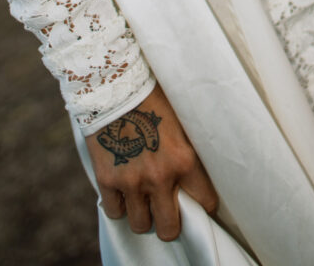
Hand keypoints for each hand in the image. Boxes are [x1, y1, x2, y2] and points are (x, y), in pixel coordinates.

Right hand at [85, 84, 217, 241]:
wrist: (116, 85)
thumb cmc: (154, 95)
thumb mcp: (182, 119)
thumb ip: (190, 146)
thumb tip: (203, 164)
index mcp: (184, 159)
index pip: (206, 202)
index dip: (204, 203)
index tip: (199, 200)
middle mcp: (159, 177)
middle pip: (169, 228)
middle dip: (170, 223)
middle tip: (169, 210)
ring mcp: (131, 181)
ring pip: (141, 224)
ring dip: (144, 214)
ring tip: (145, 199)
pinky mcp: (107, 179)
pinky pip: (115, 212)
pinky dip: (120, 206)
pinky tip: (125, 191)